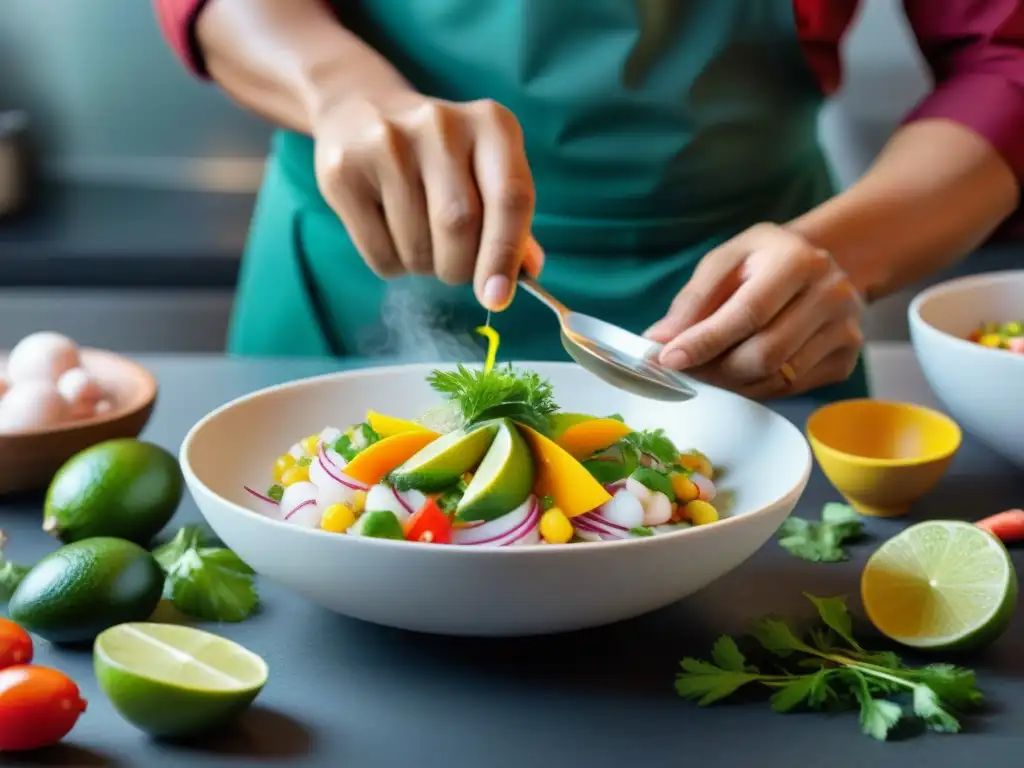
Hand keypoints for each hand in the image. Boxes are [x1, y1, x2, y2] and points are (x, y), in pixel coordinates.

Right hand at [312, 91, 543, 309]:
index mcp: (491, 125)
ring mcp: (387, 143)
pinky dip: (393, 266)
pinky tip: (391, 236)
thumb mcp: (485, 170)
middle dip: (460, 267)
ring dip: (424, 267)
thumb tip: (528, 271)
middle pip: (459, 225)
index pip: (509, 197)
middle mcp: (441, 125)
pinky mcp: (344, 170)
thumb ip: (511, 219)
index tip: (497, 298)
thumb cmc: (441, 157)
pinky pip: (379, 253)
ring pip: (417, 247)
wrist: (362, 111)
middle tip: (454, 269)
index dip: (505, 254)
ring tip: (419, 241)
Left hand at [645, 223, 864, 398]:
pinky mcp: (846, 361)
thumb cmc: (763, 262)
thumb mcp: (725, 261)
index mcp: (798, 261)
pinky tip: (740, 372)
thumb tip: (659, 339)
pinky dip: (755, 388)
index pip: (748, 313)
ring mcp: (845, 331)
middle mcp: (831, 295)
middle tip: (685, 369)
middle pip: (764, 354)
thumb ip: (693, 300)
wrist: (820, 266)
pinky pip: (790, 389)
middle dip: (715, 369)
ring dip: (732, 383)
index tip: (668, 360)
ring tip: (709, 369)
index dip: (705, 341)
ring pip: (776, 378)